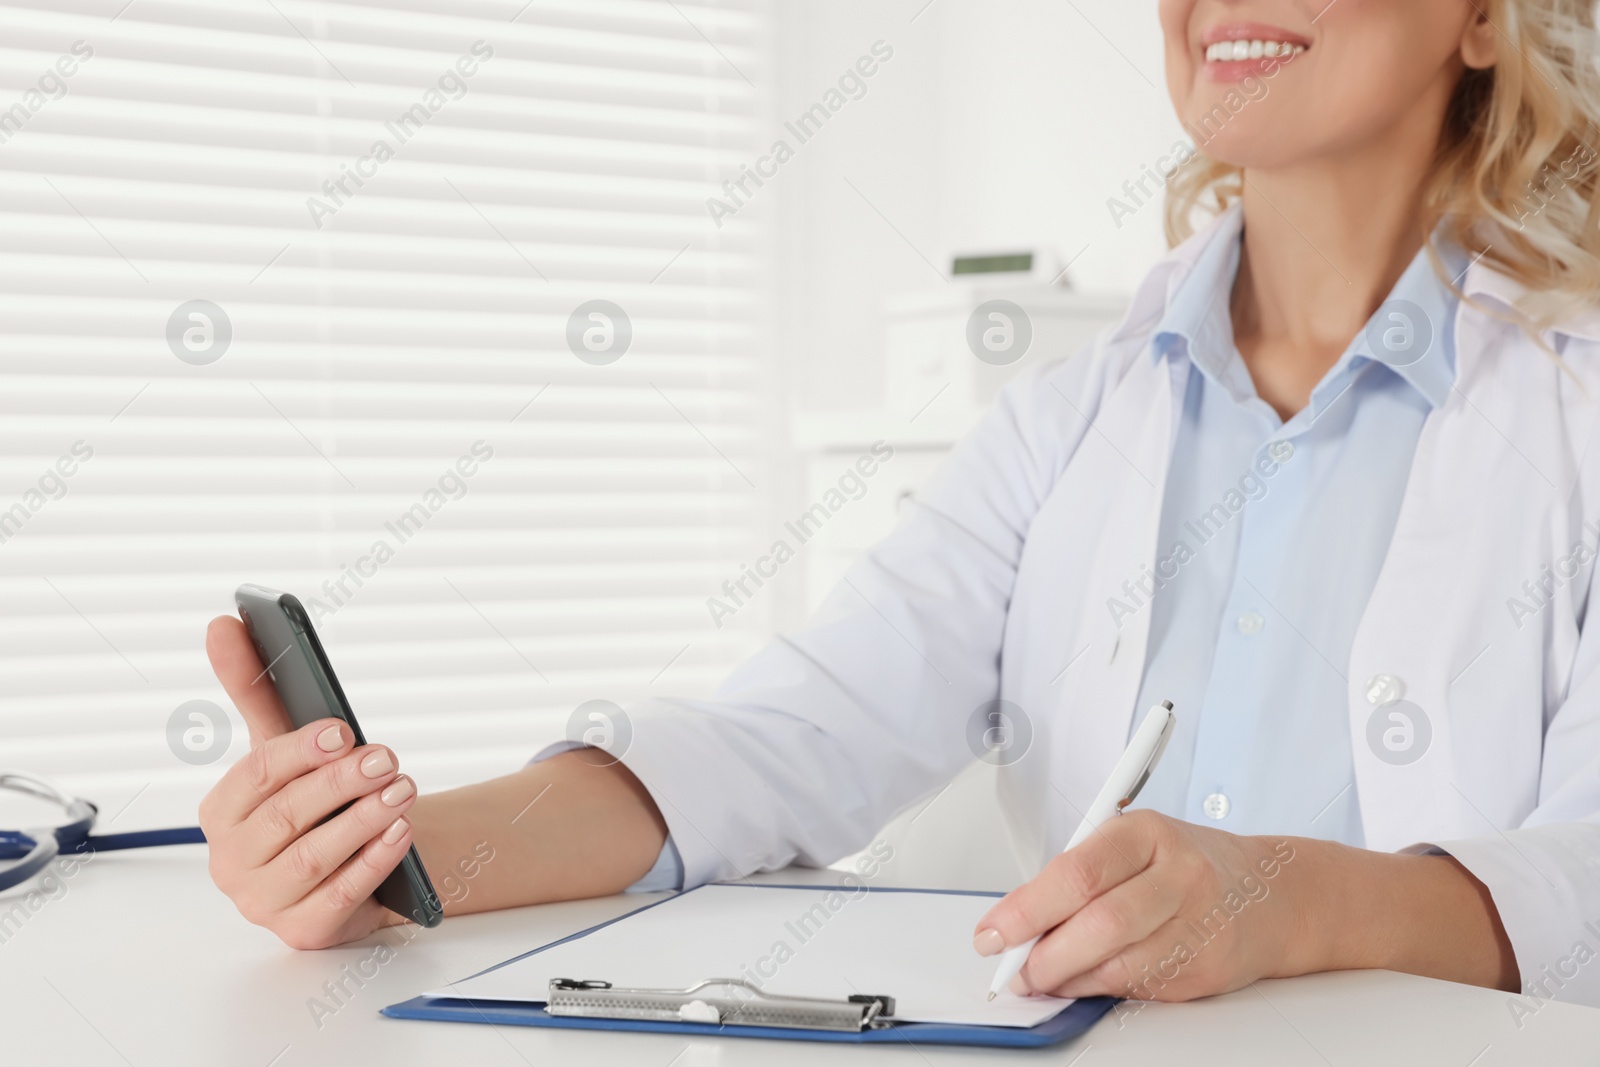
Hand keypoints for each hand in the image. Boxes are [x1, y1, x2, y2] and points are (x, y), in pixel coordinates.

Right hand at [197, 615, 418, 948]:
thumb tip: (223, 622)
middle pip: (286, 816)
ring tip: (403, 790)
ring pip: (312, 858)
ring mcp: (263, 902)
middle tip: (388, 758)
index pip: (255, 775)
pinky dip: (372, 863)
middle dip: (341, 784)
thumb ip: (255, 689)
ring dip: (361, 820)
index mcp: (222, 812)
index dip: (300, 751)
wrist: (355, 862)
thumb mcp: (286, 747)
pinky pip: (338, 898)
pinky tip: (401, 833)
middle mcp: (232, 861)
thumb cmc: (313, 799)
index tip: (343, 729)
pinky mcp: (304, 929)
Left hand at [972, 810, 1301, 1001]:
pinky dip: (1100, 989)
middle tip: (1013, 968)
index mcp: (1146, 832)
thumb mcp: (1132, 844)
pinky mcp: (1206, 966)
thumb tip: (1016, 920)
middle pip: (1099, 923)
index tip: (992, 932)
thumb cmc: (1183, 864)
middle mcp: (1179, 874)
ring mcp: (1199, 923)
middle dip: (1044, 954)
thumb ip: (1078, 875)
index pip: (1077, 872)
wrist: (1269, 893)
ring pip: (1119, 963)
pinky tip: (1083, 981)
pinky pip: (1139, 986)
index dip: (1027, 909)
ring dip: (1067, 978)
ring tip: (1041, 976)